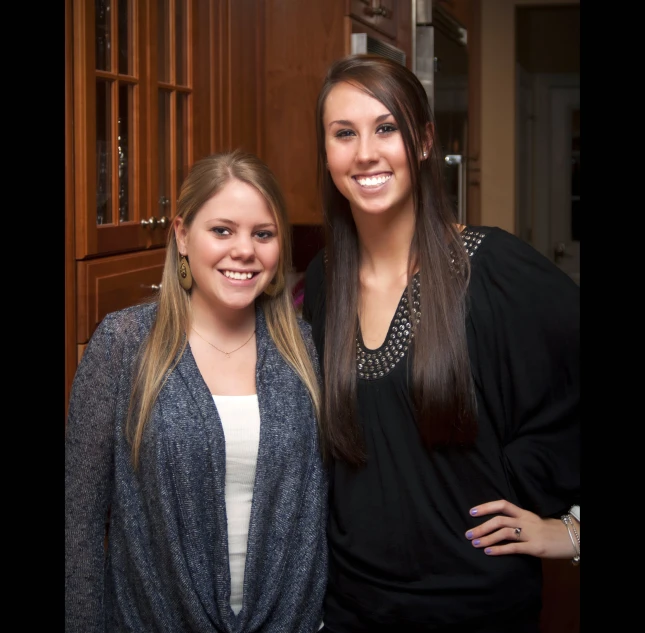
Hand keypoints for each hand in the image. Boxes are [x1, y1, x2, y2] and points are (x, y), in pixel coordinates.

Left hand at [464, 499, 579, 559]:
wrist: (572, 538)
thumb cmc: (551, 530)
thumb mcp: (533, 521)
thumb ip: (518, 521)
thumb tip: (498, 524)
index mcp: (524, 513)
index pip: (502, 504)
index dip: (486, 507)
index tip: (472, 512)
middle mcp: (525, 521)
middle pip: (499, 520)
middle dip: (481, 527)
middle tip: (468, 534)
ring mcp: (530, 534)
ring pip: (504, 533)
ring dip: (487, 538)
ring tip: (475, 544)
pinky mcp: (535, 547)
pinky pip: (514, 548)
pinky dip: (499, 550)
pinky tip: (489, 552)